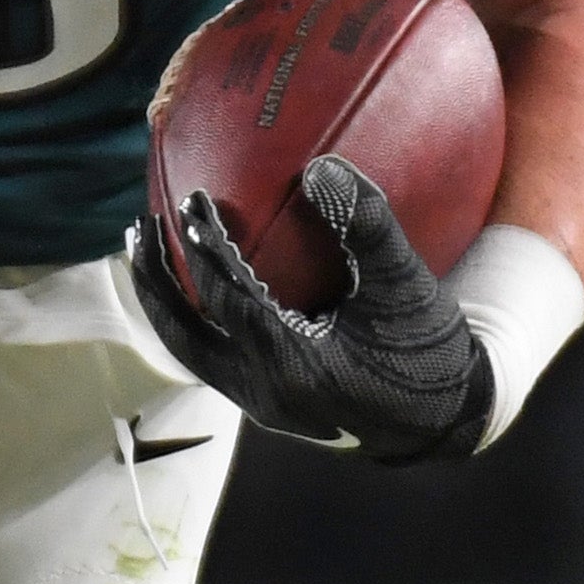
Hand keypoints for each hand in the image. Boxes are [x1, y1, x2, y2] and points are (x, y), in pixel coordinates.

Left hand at [128, 155, 493, 465]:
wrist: (445, 419)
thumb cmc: (429, 350)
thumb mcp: (407, 286)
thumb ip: (368, 224)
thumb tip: (322, 165)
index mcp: (293, 367)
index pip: (228, 301)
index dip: (204, 249)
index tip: (190, 201)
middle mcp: (264, 393)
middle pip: (182, 335)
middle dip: (153, 281)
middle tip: (139, 226)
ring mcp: (260, 404)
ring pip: (189, 352)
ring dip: (165, 302)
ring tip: (149, 253)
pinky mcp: (265, 402)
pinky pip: (211, 356)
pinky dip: (194, 318)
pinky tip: (195, 284)